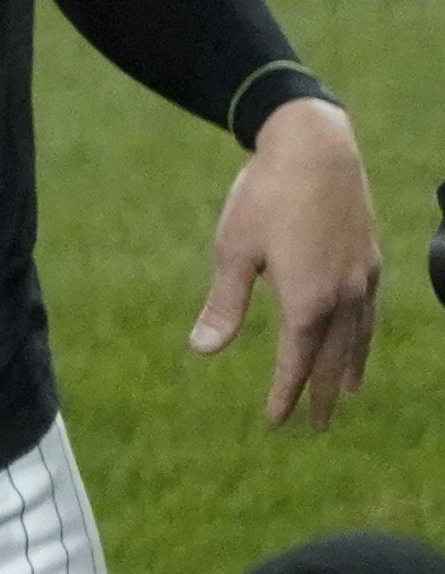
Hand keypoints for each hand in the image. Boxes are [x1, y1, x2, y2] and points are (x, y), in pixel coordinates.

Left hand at [191, 97, 379, 425]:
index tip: (277, 419)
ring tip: (349, 393)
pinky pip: (371, 311)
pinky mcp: (371, 257)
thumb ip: (223, 304)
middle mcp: (344, 296)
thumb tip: (202, 350)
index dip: (286, 392)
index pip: (297, 361)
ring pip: (359, 337)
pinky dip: (366, 334)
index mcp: (309, 300)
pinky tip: (361, 337)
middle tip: (316, 425)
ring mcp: (363, 277)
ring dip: (351, 368)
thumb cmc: (265, 197)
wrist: (316, 148)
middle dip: (323, 393)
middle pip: (334, 358)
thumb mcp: (232, 250)